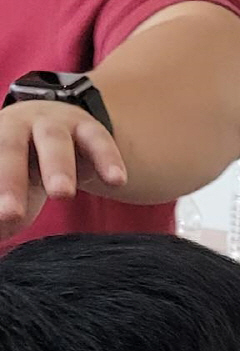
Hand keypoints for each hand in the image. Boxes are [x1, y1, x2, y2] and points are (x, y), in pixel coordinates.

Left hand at [0, 95, 128, 235]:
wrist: (57, 127)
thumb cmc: (20, 170)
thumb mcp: (6, 189)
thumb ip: (0, 215)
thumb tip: (0, 227)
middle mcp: (19, 124)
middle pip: (10, 145)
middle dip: (11, 178)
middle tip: (12, 214)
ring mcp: (55, 123)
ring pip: (54, 140)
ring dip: (58, 167)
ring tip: (62, 195)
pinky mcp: (88, 128)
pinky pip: (98, 140)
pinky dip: (108, 159)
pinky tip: (117, 181)